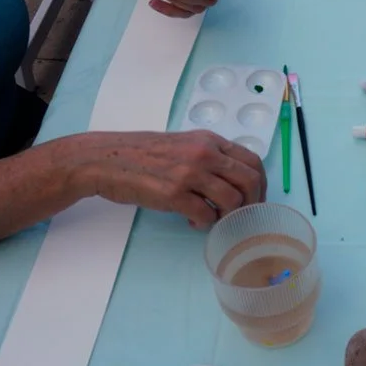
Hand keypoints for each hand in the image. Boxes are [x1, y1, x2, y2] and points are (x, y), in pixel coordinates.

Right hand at [78, 130, 265, 227]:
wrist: (105, 159)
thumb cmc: (141, 155)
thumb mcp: (182, 145)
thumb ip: (209, 156)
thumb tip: (233, 180)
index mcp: (209, 140)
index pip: (253, 161)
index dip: (260, 185)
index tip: (254, 200)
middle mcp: (204, 153)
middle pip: (250, 182)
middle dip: (252, 204)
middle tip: (240, 216)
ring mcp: (189, 173)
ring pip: (233, 201)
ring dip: (227, 217)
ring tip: (211, 219)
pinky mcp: (174, 193)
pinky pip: (206, 215)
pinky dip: (204, 224)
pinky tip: (192, 221)